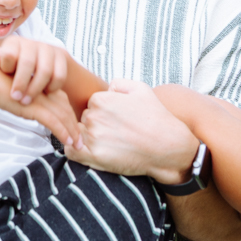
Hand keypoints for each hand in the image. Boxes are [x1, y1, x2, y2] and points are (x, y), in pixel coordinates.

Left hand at [0, 35, 68, 105]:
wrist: (39, 59)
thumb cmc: (14, 65)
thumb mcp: (1, 62)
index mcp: (13, 43)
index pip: (9, 54)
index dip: (7, 70)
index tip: (4, 79)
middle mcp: (31, 43)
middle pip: (27, 62)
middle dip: (21, 83)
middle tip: (17, 98)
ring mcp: (47, 49)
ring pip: (45, 71)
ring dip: (36, 89)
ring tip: (27, 100)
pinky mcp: (61, 56)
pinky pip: (60, 75)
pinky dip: (52, 88)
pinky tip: (44, 93)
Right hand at [0, 59, 81, 146]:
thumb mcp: (15, 92)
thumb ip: (25, 99)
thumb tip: (28, 109)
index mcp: (40, 85)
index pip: (61, 102)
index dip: (69, 116)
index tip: (73, 130)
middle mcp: (43, 90)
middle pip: (65, 109)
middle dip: (74, 126)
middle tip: (81, 142)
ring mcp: (40, 97)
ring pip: (63, 116)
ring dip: (72, 132)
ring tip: (78, 146)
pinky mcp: (34, 106)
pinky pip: (53, 122)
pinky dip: (63, 132)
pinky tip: (69, 142)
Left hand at [64, 78, 197, 183]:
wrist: (168, 147)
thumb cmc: (156, 118)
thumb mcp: (140, 88)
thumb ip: (117, 83)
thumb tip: (106, 89)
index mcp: (101, 99)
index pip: (91, 104)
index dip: (103, 112)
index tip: (116, 120)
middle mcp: (94, 117)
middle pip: (84, 118)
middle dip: (96, 124)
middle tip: (115, 132)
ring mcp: (92, 137)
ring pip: (78, 134)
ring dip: (88, 138)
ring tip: (109, 143)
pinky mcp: (93, 156)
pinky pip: (71, 152)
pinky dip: (77, 152)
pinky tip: (92, 152)